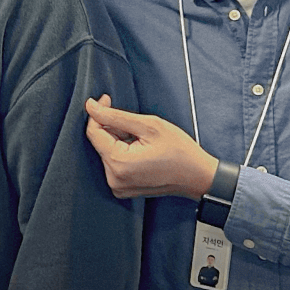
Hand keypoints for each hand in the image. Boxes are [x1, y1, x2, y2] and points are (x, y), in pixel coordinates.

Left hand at [84, 94, 217, 199]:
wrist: (198, 176)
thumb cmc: (181, 152)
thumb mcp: (149, 125)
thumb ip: (116, 116)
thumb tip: (91, 107)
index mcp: (118, 163)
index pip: (93, 132)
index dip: (98, 113)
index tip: (106, 100)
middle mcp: (114, 178)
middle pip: (100, 143)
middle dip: (113, 128)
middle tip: (138, 125)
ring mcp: (117, 186)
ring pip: (107, 152)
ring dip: (119, 140)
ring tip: (144, 141)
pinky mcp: (122, 188)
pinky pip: (114, 163)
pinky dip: (123, 152)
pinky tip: (141, 151)